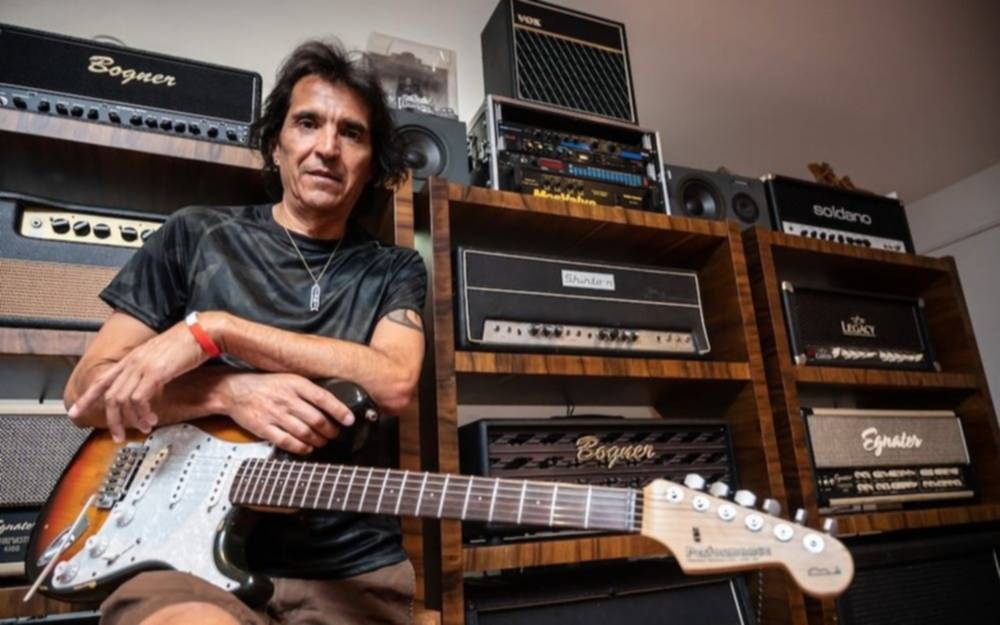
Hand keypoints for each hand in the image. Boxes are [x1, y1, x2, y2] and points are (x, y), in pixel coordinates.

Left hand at [69, 319, 209, 441]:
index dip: (87, 398)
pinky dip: (143, 412)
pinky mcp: (155, 372)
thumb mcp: (161, 357)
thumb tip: (149, 386)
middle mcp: (132, 362)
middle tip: (117, 435)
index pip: (102, 380)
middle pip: (109, 395)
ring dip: (129, 420)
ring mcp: (142, 366)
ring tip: (142, 429)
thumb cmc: (187, 343)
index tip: (75, 412)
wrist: (202, 332)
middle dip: (111, 420)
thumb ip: (150, 370)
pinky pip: (139, 398)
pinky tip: (152, 418)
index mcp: (132, 358)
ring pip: (121, 399)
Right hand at [222, 372, 355, 454]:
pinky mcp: (264, 428)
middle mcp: (286, 399)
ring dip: (318, 441)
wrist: (234, 389)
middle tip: (335, 434)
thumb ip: (308, 390)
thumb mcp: (289, 379)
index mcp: (295, 383)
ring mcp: (274, 414)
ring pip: (305, 433)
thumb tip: (333, 404)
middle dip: (331, 431)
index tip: (349, 420)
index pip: (323, 398)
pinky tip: (307, 448)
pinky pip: (287, 442)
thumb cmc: (265, 384)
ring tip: (323, 441)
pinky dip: (301, 448)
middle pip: (317, 419)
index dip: (339, 411)